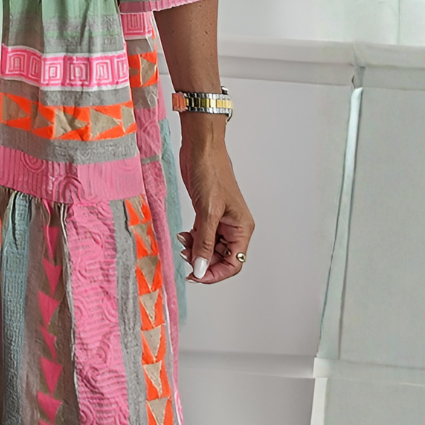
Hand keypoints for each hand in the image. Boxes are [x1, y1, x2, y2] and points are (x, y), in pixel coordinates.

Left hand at [175, 115, 252, 283]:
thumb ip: (204, 242)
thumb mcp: (207, 211)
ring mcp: (220, 220)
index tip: (196, 275)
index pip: (234, 263)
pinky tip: (183, 236)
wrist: (200, 148)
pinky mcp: (207, 213)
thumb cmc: (211, 173)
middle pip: (221, 258)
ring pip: (210, 248)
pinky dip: (192, 239)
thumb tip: (201, 269)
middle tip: (185, 257)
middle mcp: (234, 227)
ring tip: (183, 244)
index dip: (215, 273)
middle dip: (203, 261)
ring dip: (196, 251)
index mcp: (242, 228)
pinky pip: (202, 235)